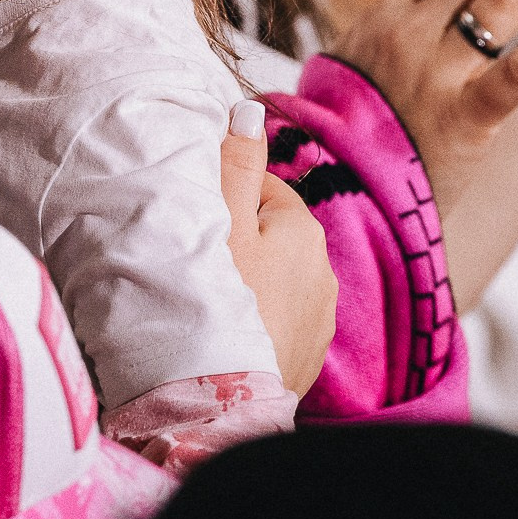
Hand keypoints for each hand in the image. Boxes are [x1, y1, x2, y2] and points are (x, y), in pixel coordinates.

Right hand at [220, 102, 335, 396]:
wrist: (213, 406)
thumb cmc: (211, 307)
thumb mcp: (219, 222)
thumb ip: (236, 165)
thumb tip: (251, 112)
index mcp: (304, 231)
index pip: (265, 192)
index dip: (224, 201)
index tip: (194, 223)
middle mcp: (324, 275)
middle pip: (273, 239)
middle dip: (238, 246)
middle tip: (193, 267)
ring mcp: (318, 324)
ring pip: (276, 285)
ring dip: (248, 289)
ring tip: (205, 308)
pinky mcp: (305, 365)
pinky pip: (276, 329)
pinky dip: (254, 329)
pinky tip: (222, 341)